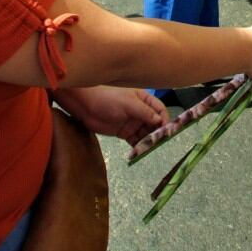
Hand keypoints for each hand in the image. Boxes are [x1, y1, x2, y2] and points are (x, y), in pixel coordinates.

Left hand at [53, 85, 168, 145]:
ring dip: (149, 141)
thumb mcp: (128, 103)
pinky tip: (139, 152)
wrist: (85, 105)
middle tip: (159, 143)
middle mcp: (140, 111)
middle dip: (158, 133)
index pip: (159, 109)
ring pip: (145, 133)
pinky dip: (138, 146)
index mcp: (143, 99)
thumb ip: (144, 112)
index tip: (167, 130)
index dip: (164, 119)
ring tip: (150, 149)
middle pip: (154, 123)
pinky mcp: (124, 132)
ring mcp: (132, 122)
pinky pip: (135, 140)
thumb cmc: (107, 98)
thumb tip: (159, 121)